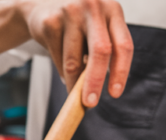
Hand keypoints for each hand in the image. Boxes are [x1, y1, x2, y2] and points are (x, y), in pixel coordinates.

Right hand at [16, 0, 132, 105]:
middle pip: (101, 51)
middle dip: (95, 81)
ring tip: (73, 89)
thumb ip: (103, 53)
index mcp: (113, 11)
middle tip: (90, 103)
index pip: (124, 45)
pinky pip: (56, 59)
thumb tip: (98, 89)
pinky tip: (60, 64)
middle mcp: (94, 7)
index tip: (115, 93)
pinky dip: (60, 71)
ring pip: (74, 60)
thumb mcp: (96, 30)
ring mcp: (71, 12)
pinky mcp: (50, 22)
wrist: (42, 5)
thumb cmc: (77, 25)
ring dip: (73, 82)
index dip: (121, 71)